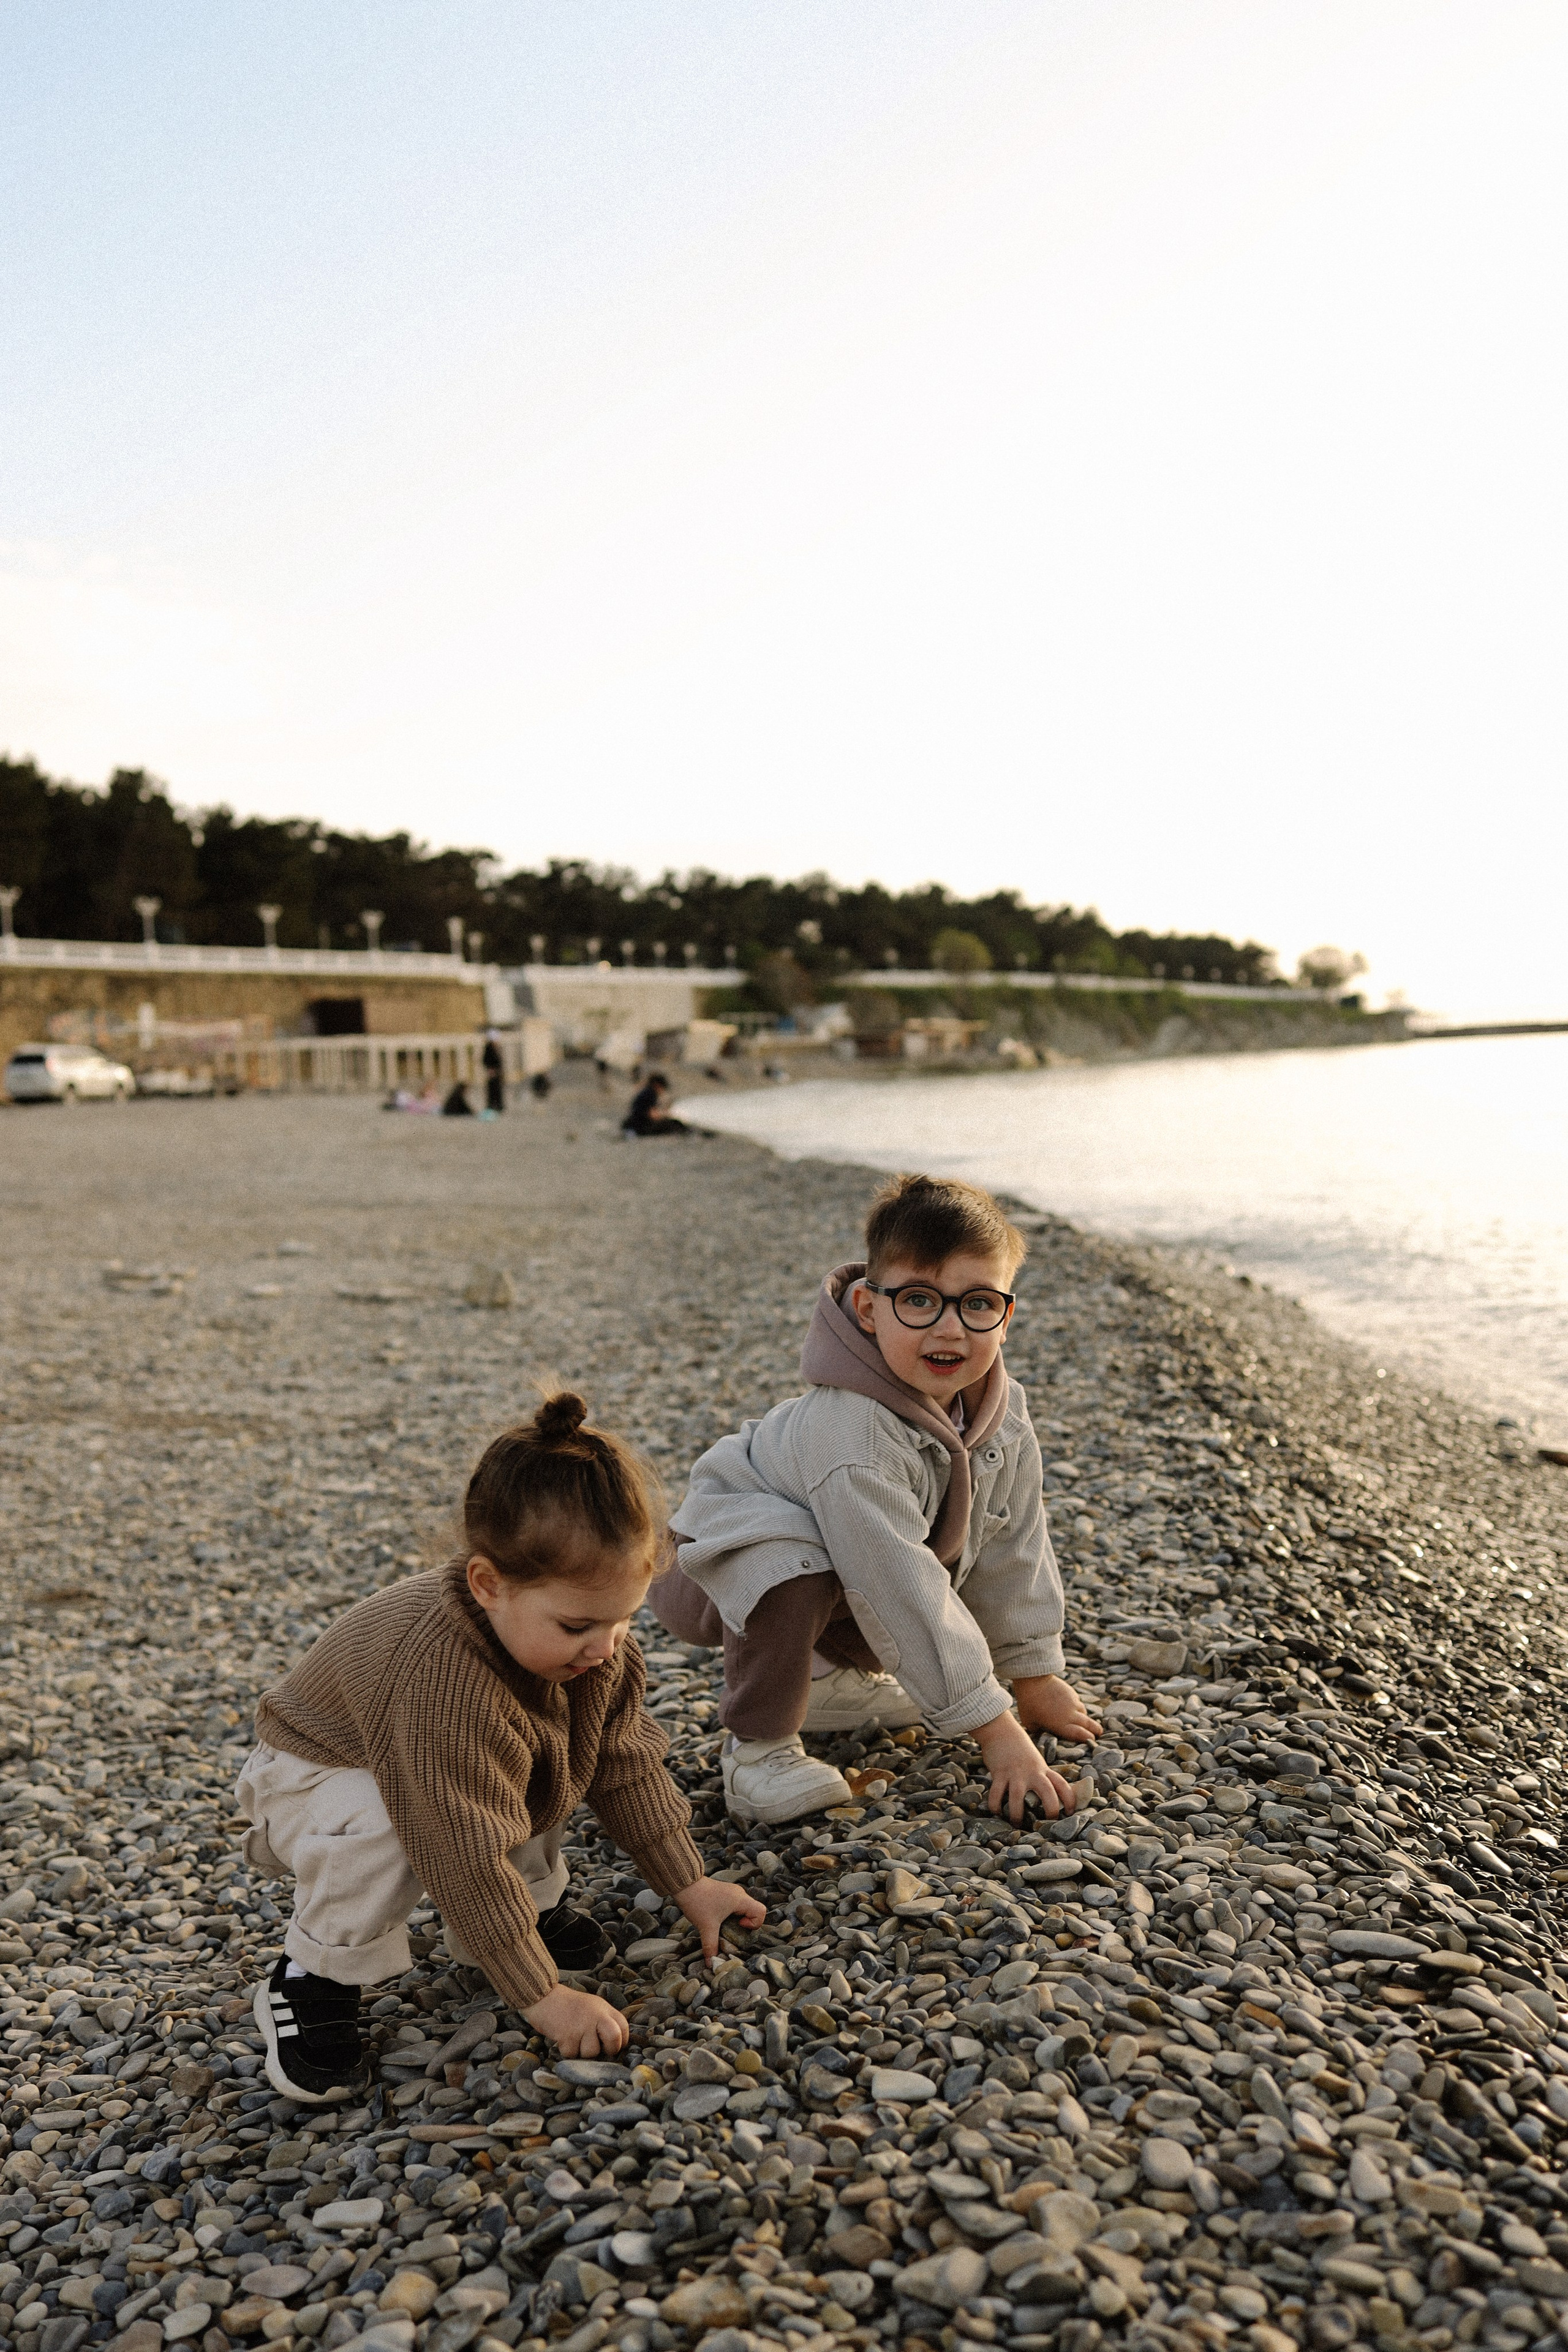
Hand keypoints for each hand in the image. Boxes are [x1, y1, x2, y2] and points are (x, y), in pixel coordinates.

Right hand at [523, 1985, 628, 2056]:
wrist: (544, 1997)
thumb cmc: (569, 2005)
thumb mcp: (593, 2006)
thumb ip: (604, 2021)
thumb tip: (615, 2044)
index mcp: (604, 2008)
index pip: (624, 2027)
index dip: (621, 2041)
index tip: (612, 2046)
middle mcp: (596, 2015)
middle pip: (614, 2038)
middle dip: (609, 2050)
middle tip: (599, 2050)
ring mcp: (582, 2025)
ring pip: (591, 2052)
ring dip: (582, 2052)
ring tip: (574, 2038)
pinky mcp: (567, 2035)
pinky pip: (572, 2054)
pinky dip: (567, 2051)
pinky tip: (562, 2038)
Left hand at [674, 1875, 766, 1961]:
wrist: (684, 1884)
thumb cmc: (698, 1902)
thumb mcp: (706, 1927)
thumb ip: (711, 1946)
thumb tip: (711, 1964)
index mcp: (740, 1899)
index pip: (761, 1911)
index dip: (754, 1923)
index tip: (738, 1926)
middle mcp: (739, 1894)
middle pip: (753, 1911)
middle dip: (744, 1924)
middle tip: (730, 1930)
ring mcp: (732, 1892)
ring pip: (743, 1908)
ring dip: (736, 1919)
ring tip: (722, 1925)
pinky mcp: (724, 1893)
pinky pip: (735, 1905)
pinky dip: (730, 1914)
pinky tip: (717, 1919)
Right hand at [974, 1709, 1081, 1824]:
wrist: (1001, 1730)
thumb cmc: (1019, 1749)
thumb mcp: (1036, 1761)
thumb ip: (1042, 1776)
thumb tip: (1048, 1796)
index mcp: (1043, 1770)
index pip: (1062, 1785)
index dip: (1070, 1800)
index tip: (1070, 1812)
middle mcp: (1032, 1773)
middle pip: (1048, 1793)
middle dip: (1050, 1811)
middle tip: (1046, 1825)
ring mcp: (1015, 1773)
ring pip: (1018, 1799)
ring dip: (1017, 1815)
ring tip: (1016, 1824)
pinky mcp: (999, 1774)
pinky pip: (996, 1794)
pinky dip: (995, 1806)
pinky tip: (995, 1812)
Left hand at [1014, 1674, 1101, 1743]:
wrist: (1033, 1680)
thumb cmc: (1028, 1703)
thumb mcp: (1030, 1722)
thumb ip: (1038, 1730)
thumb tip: (1040, 1734)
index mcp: (1062, 1725)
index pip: (1081, 1735)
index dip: (1088, 1738)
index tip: (1092, 1741)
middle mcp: (1071, 1715)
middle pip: (1089, 1724)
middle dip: (1095, 1730)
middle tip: (1098, 1733)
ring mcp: (1073, 1702)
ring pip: (1084, 1712)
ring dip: (1085, 1718)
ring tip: (1084, 1721)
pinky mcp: (1071, 1692)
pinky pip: (1078, 1702)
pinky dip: (1077, 1707)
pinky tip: (1071, 1707)